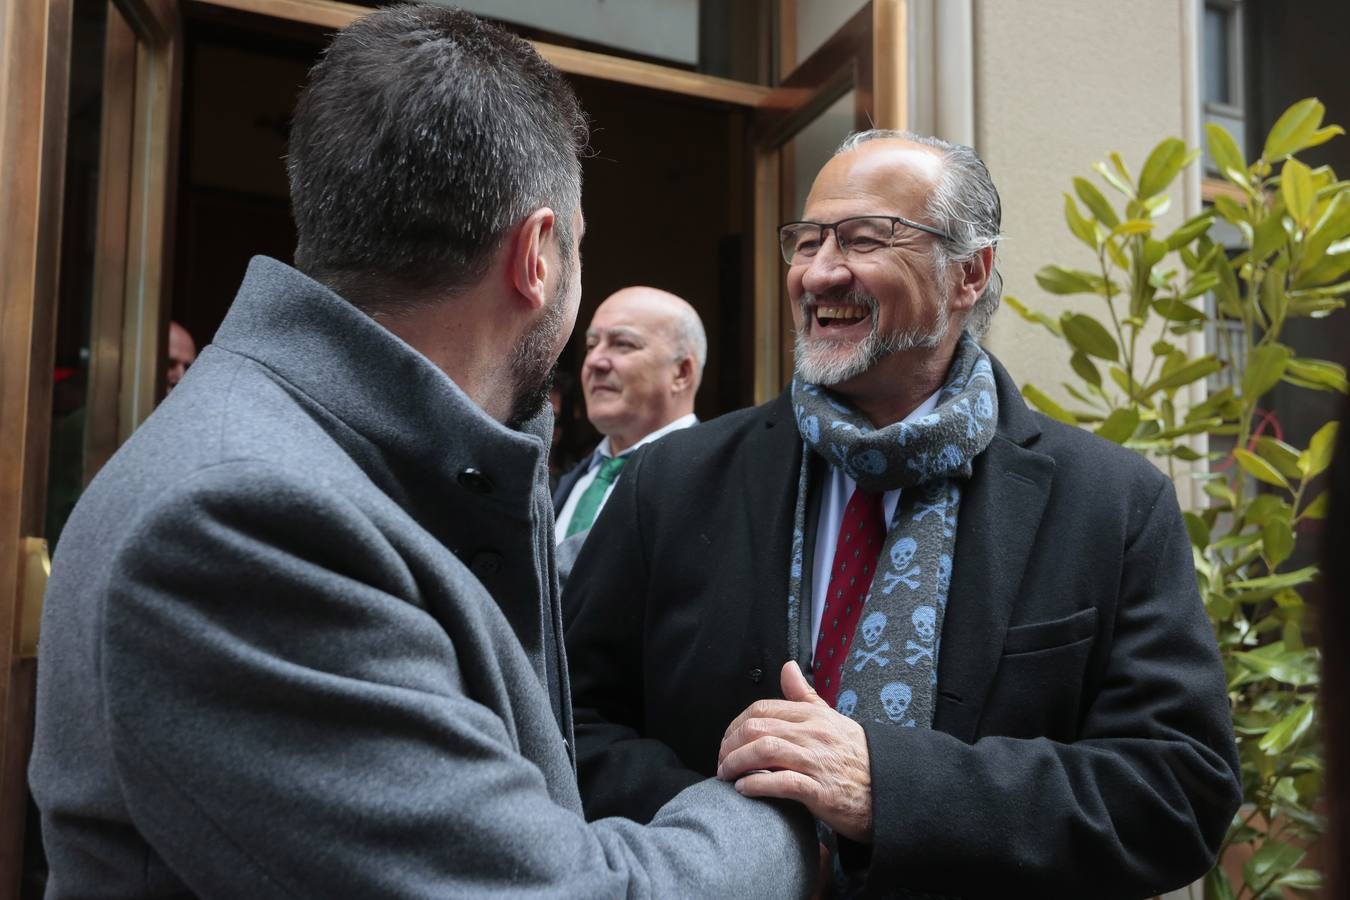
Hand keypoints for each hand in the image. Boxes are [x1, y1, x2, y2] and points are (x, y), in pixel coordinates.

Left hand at [717, 661, 872, 841]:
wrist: (890, 789)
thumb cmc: (857, 757)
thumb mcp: (832, 719)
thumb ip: (805, 695)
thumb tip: (787, 667)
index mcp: (814, 715)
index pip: (762, 708)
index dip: (736, 724)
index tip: (728, 740)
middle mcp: (813, 733)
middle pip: (757, 727)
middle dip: (730, 744)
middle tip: (722, 760)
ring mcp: (817, 761)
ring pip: (764, 750)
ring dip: (737, 763)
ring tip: (727, 775)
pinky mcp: (821, 791)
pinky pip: (781, 782)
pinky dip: (756, 785)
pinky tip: (744, 789)